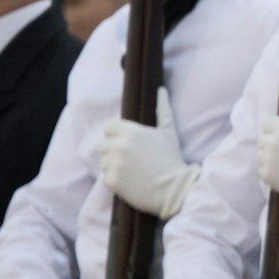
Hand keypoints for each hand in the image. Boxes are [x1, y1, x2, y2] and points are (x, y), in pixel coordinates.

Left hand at [100, 87, 197, 218]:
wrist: (174, 189)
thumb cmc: (172, 158)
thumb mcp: (168, 132)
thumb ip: (163, 109)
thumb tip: (161, 89)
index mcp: (131, 132)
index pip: (109, 128)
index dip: (118, 135)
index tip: (131, 145)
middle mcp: (119, 146)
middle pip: (106, 145)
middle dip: (117, 151)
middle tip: (136, 161)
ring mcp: (113, 164)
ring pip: (104, 161)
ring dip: (115, 166)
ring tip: (134, 172)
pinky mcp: (111, 181)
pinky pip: (106, 177)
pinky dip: (116, 181)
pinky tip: (132, 182)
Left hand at [258, 77, 278, 204]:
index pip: (267, 123)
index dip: (278, 130)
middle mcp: (271, 142)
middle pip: (264, 139)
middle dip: (275, 144)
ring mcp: (267, 159)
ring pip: (262, 155)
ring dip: (272, 158)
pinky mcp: (266, 175)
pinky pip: (263, 170)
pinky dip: (272, 172)